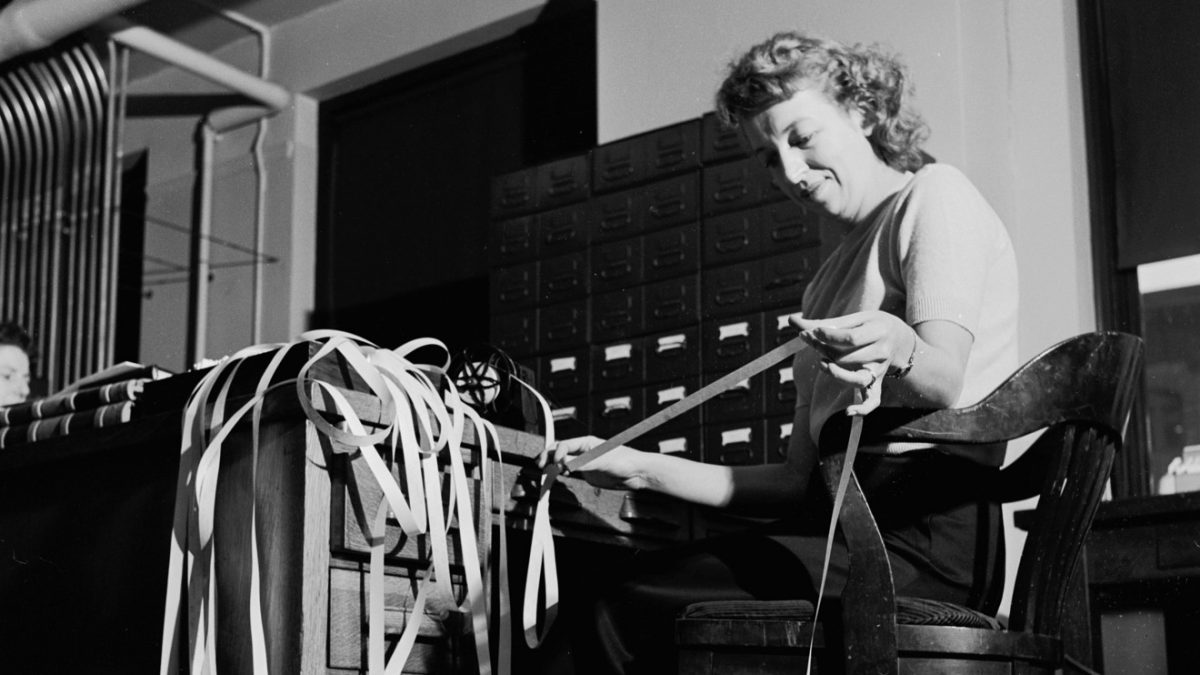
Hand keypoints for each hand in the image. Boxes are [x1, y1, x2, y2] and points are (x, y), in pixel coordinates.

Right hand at [541, 435, 646, 490]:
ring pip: (562, 461)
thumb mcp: (602, 460)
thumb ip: (582, 462)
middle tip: (539, 464)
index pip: (565, 445)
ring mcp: (584, 462)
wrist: (637, 474)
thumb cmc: (625, 460)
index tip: (557, 463)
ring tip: (544, 470)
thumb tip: (563, 463)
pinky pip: (569, 471)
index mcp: (586, 442)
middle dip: (548, 456)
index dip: (557, 453)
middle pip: (560, 451)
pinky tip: (559, 476)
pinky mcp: (587, 473)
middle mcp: (583, 451)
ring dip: (552, 464)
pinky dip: (561, 473)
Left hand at [791, 311, 913, 414]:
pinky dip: (863, 409)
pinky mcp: (876, 383)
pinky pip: (873, 400)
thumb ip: (822, 322)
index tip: (812, 331)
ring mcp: (878, 370)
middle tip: (810, 341)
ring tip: (822, 364)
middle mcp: (881, 353)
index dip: (828, 335)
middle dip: (825, 350)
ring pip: (858, 379)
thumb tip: (791, 320)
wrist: (899, 339)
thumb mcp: (854, 318)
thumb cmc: (870, 325)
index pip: (850, 337)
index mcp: (878, 331)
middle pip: (849, 357)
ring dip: (837, 375)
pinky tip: (848, 412)